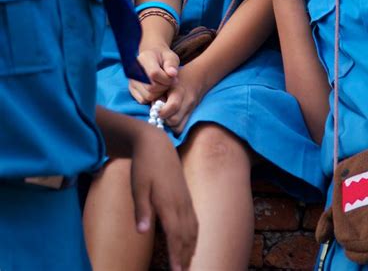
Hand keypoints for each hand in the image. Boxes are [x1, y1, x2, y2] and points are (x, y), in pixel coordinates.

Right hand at [129, 45, 179, 103]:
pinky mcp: (131, 89)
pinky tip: (157, 89)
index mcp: (144, 59)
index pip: (154, 74)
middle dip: (164, 86)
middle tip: (169, 82)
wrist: (153, 57)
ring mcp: (131, 81)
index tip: (173, 77)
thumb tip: (173, 74)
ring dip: (159, 93)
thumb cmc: (163, 57)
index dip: (166, 78)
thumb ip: (171, 64)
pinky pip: (143, 100)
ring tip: (163, 84)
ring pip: (148, 95)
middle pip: (151, 87)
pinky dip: (152, 98)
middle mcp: (134, 70)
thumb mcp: (170, 57)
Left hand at [130, 124, 197, 270]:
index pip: (175, 234)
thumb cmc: (144, 165)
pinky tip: (191, 243)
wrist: (156, 144)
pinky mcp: (186, 195)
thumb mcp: (137, 186)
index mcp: (168, 202)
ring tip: (188, 264)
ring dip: (191, 248)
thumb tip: (141, 232)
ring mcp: (185, 198)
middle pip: (186, 235)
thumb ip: (141, 209)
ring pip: (193, 229)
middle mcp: (180, 202)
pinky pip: (194, 220)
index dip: (176, 254)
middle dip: (185, 256)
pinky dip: (194, 235)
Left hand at [159, 65, 204, 133]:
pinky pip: (182, 127)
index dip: (162, 111)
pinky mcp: (191, 115)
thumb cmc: (178, 78)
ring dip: (169, 125)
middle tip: (159, 115)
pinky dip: (174, 127)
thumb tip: (153, 110)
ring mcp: (190, 110)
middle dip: (164, 120)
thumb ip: (159, 94)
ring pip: (178, 128)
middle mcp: (187, 102)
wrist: (197, 78)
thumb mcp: (167, 81)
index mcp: (180, 91)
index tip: (156, 110)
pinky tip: (170, 119)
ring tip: (165, 117)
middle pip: (174, 120)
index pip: (173, 106)